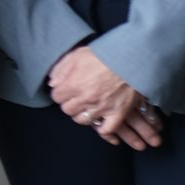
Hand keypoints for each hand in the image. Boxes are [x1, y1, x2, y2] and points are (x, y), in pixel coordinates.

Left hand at [47, 46, 162, 148]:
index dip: (60, 93)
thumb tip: (53, 83)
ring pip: (83, 121)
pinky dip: (103, 129)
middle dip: (70, 104)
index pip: (56, 97)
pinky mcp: (118, 113)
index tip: (66, 90)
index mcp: (73, 84)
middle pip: (67, 110)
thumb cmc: (105, 54)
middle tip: (77, 98)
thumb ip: (61, 69)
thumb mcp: (78, 55)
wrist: (132, 59)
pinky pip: (107, 130)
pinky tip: (101, 122)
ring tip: (87, 108)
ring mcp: (102, 107)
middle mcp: (85, 98)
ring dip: (83, 115)